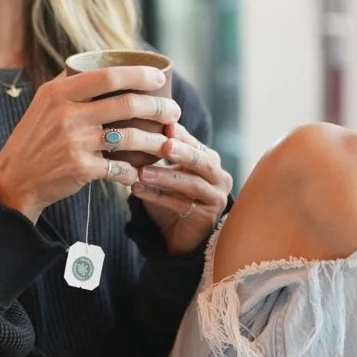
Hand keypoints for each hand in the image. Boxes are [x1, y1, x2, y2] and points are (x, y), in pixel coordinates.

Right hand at [0, 65, 181, 221]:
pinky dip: (133, 171)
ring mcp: (75, 142)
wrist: (15, 179)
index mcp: (59, 93)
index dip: (139, 75)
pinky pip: (119, 168)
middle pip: (126, 104)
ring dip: (154, 140)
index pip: (107, 75)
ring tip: (167, 141)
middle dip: (158, 106)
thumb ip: (68, 83)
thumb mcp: (43, 103)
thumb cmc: (34, 139)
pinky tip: (140, 171)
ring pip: (129, 137)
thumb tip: (96, 62)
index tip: (159, 78)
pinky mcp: (81, 168)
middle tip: (174, 110)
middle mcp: (67, 114)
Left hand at [122, 121, 231, 254]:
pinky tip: (138, 190)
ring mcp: (216, 198)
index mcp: (210, 161)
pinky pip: (181, 204)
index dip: (181, 135)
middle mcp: (219, 177)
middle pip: (202, 161)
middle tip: (164, 144)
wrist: (179, 234)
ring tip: (142, 172)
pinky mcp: (206, 217)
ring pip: (191, 184)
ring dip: (165, 176)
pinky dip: (157, 196)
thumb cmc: (172, 197)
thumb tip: (149, 121)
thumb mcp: (169, 171)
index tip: (165, 126)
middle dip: (182, 152)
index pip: (196, 144)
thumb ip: (165, 151)